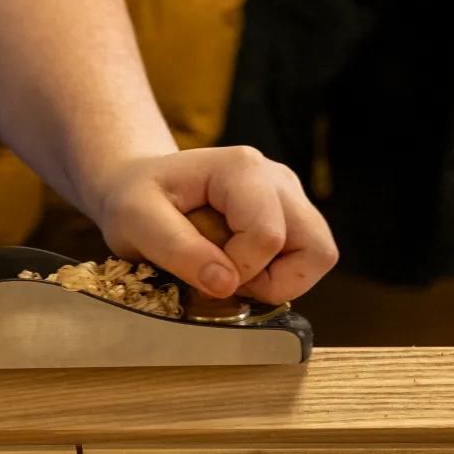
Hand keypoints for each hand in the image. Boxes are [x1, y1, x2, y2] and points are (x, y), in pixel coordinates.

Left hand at [92, 146, 337, 303]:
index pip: (267, 236)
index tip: (201, 271)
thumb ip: (177, 249)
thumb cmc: (134, 198)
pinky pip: (307, 258)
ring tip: (233, 273)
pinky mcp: (290, 215)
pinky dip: (280, 276)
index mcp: (242, 168)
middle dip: (272, 280)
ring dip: (280, 280)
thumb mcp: (135, 220)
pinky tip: (240, 266)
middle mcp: (276, 177)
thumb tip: (225, 284)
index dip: (238, 269)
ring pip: (319, 254)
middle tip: (226, 278)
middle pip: (314, 246)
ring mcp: (288, 195)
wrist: (137, 187)